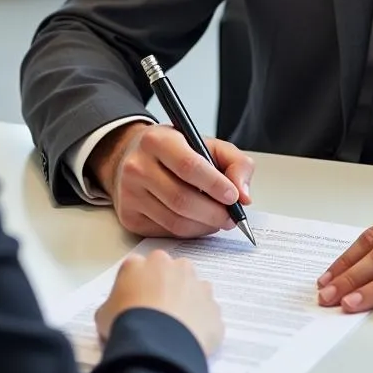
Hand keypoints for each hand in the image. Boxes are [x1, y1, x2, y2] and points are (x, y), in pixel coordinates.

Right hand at [89, 122, 254, 238]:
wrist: (133, 157)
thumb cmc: (175, 150)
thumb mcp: (207, 143)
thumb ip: (235, 163)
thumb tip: (244, 195)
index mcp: (157, 140)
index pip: (188, 166)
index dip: (215, 184)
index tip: (233, 197)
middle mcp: (137, 166)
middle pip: (182, 199)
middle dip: (214, 213)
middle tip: (231, 217)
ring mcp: (130, 194)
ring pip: (175, 221)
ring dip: (204, 226)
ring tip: (218, 220)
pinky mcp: (129, 217)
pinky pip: (166, 232)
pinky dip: (189, 232)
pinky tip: (198, 222)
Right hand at [95, 251, 224, 354]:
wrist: (157, 344)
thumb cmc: (127, 324)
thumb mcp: (103, 313)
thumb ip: (113, 303)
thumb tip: (116, 311)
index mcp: (142, 263)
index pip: (138, 268)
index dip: (137, 287)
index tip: (135, 303)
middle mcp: (173, 266)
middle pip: (171, 272)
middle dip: (167, 288)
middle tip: (157, 314)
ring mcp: (198, 285)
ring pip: (194, 290)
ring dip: (188, 303)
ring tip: (175, 329)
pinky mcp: (213, 308)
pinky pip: (208, 314)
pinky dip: (202, 325)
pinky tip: (190, 340)